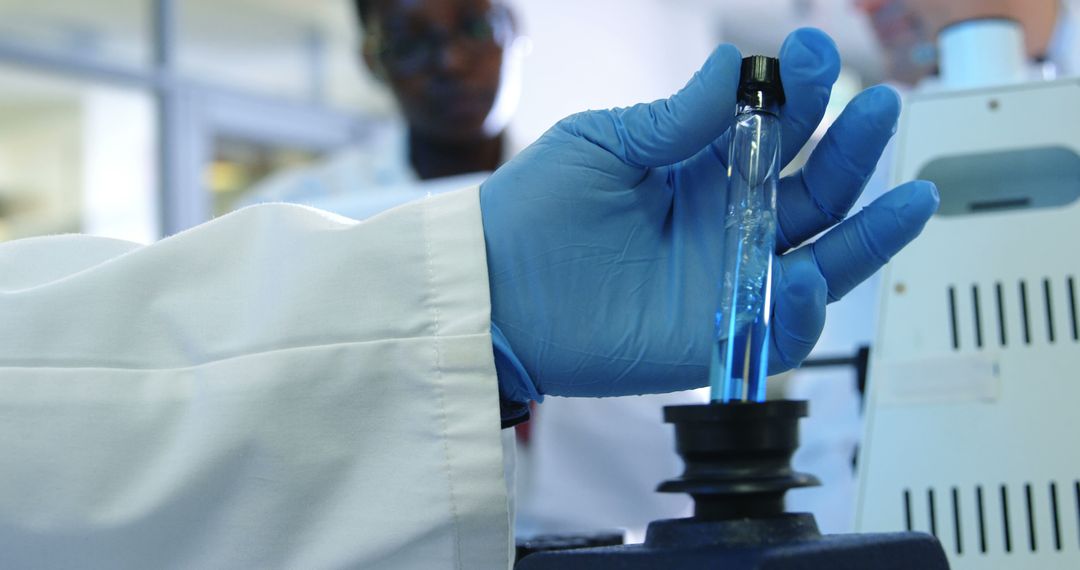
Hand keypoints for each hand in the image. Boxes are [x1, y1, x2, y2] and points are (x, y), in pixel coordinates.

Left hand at [480, 28, 937, 397]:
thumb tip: (738, 67)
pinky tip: (806, 275)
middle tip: (876, 108)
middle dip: (849, 148)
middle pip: (812, 188)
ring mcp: (727, 279)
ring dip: (867, 229)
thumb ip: (678, 118)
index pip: (773, 129)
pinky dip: (803, 306)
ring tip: (912, 195)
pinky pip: (781, 325)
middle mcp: (726, 222)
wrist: (493, 290)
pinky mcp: (716, 335)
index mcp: (700, 168)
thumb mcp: (606, 144)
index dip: (800, 92)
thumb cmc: (536, 210)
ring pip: (820, 254)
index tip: (810, 55)